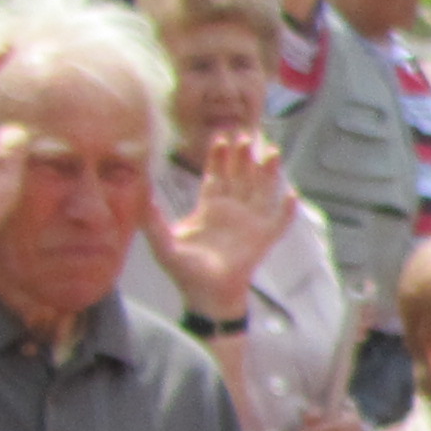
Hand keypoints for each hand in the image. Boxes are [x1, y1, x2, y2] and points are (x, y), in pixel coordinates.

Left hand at [149, 129, 295, 319]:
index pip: (217, 175)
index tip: (221, 138)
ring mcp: (251, 223)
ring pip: (263, 190)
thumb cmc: (185, 272)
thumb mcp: (163, 243)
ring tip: (271, 152)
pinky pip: (280, 221)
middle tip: (245, 135)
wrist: (207, 295)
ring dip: (268, 172)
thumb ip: (152, 219)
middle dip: (244, 156)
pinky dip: (287, 209)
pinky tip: (291, 194)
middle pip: (242, 176)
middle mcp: (233, 210)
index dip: (219, 157)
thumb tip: (140, 193)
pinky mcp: (264, 239)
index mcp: (210, 208)